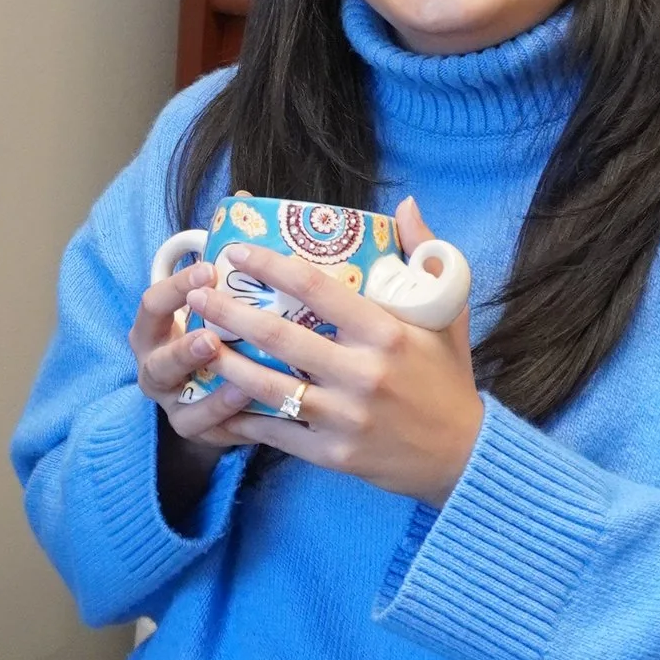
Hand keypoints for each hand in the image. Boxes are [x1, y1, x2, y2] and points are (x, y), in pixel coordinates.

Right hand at [130, 253, 259, 457]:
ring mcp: (170, 402)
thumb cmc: (218, 340)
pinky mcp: (192, 429)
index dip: (178, 287)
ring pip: (180, 399)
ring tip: (235, 378)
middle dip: (183, 349)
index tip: (211, 270)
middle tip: (210, 337)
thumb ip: (225, 284)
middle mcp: (154, 366)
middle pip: (158, 359)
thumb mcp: (211, 312)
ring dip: (207, 390)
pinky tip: (248, 399)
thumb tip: (263, 234)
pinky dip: (225, 412)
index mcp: (153, 330)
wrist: (213, 398)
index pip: (153, 304)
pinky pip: (206, 425)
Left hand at [194, 196, 484, 506]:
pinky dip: (243, 418)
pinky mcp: (334, 455)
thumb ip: (425, 255)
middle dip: (230, 313)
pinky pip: (277, 433)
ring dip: (226, 364)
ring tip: (194, 343)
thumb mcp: (447, 314)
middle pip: (281, 337)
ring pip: (269, 387)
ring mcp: (346, 418)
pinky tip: (217, 401)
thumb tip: (407, 204)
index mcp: (387, 334)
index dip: (272, 266)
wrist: (465, 456)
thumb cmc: (447, 378)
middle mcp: (363, 374)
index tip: (238, 252)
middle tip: (196, 294)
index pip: (318, 290)